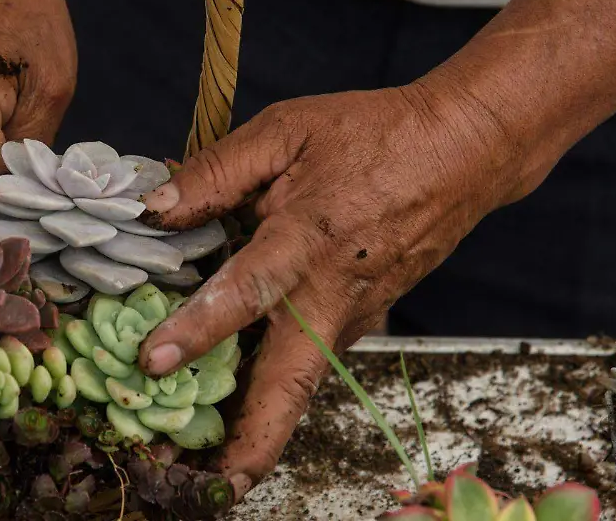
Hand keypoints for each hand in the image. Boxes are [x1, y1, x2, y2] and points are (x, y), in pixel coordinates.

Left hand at [136, 80, 527, 497]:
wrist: (463, 151)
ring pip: (302, 380)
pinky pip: (315, 354)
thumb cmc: (370, 134)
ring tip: (212, 461)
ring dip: (261, 425)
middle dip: (251, 443)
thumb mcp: (288, 130)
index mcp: (305, 240)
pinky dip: (279, 380)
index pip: (244, 293)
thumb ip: (219, 171)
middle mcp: (331, 293)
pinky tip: (242, 387)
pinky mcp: (368, 317)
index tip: (152, 362)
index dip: (196, 329)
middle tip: (212, 486)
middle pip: (291, 386)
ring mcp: (356, 313)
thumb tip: (155, 208)